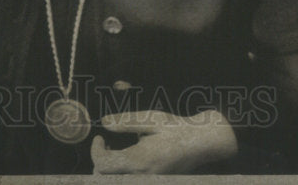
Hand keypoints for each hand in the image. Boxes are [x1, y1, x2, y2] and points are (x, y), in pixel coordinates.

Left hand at [90, 109, 237, 173]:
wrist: (202, 143)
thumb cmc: (177, 128)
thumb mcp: (151, 119)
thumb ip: (126, 122)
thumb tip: (105, 123)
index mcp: (139, 160)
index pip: (102, 165)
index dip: (95, 151)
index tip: (99, 138)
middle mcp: (142, 176)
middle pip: (106, 178)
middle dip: (100, 162)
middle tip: (106, 144)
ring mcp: (149, 181)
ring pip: (117, 181)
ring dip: (111, 169)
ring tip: (116, 151)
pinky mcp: (155, 181)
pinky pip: (131, 180)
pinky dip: (123, 173)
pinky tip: (129, 158)